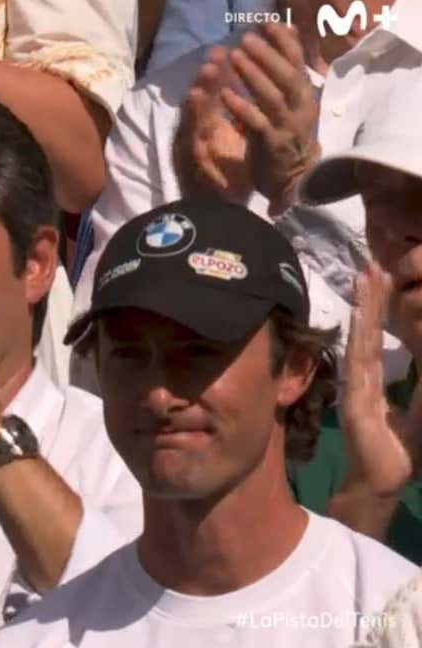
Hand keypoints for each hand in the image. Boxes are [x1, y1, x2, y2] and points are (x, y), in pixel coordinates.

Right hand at [174, 47, 254, 203]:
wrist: (224, 217)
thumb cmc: (231, 184)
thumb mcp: (238, 149)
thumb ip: (238, 126)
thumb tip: (247, 102)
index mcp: (212, 132)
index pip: (214, 101)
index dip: (218, 79)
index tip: (223, 57)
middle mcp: (200, 138)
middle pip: (202, 104)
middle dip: (208, 79)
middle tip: (215, 55)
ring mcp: (193, 151)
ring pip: (194, 118)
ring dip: (198, 93)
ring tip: (206, 71)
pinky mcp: (190, 164)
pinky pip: (191, 137)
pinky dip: (191, 118)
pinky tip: (194, 98)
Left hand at [220, 24, 320, 214]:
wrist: (294, 178)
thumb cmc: (288, 135)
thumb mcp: (292, 101)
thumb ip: (288, 71)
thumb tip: (288, 33)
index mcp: (305, 95)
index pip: (298, 62)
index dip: (284, 42)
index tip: (267, 24)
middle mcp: (301, 107)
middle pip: (287, 76)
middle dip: (266, 55)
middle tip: (246, 39)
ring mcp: (287, 126)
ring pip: (272, 96)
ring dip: (253, 76)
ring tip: (235, 58)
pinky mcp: (272, 144)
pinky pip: (256, 123)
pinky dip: (241, 107)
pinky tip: (225, 95)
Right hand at [340, 261, 416, 495]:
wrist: (382, 483)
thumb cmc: (400, 452)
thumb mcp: (419, 407)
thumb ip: (418, 382)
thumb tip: (419, 343)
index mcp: (373, 380)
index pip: (377, 337)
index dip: (378, 308)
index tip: (379, 278)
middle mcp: (362, 377)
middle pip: (368, 331)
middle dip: (370, 297)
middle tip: (370, 263)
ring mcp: (356, 387)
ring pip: (363, 339)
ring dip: (364, 307)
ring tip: (365, 276)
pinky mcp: (356, 401)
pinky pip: (360, 363)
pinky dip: (360, 335)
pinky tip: (361, 315)